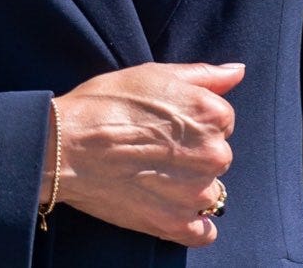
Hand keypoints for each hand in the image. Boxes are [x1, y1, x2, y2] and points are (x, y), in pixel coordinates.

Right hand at [50, 61, 240, 246]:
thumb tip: (237, 72)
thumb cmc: (103, 103)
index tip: (163, 123)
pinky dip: (189, 223)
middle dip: (192, 153)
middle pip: (216, 155)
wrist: (64, 145)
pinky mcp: (177, 223)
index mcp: (212, 114)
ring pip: (209, 191)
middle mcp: (214, 154)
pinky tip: (163, 205)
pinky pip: (203, 231)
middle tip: (152, 148)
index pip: (221, 121)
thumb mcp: (152, 74)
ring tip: (149, 174)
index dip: (190, 121)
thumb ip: (204, 75)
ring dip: (187, 186)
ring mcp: (197, 193)